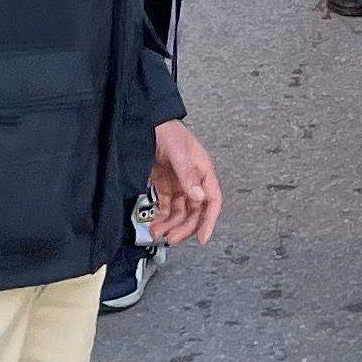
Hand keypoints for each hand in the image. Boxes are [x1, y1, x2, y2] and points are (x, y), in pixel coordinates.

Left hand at [149, 119, 223, 244]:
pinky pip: (167, 207)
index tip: (202, 238)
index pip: (213, 201)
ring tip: (157, 233)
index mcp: (203, 172)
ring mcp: (179, 185)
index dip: (210, 221)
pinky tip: (154, 224)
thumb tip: (199, 198)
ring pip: (180, 212)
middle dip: (184, 227)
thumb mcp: (179, 153)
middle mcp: (194, 181)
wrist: (148, 123)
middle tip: (171, 238)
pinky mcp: (165, 186)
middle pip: (195, 211)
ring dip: (171, 225)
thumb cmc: (168, 132)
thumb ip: (188, 176)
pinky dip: (162, 218)